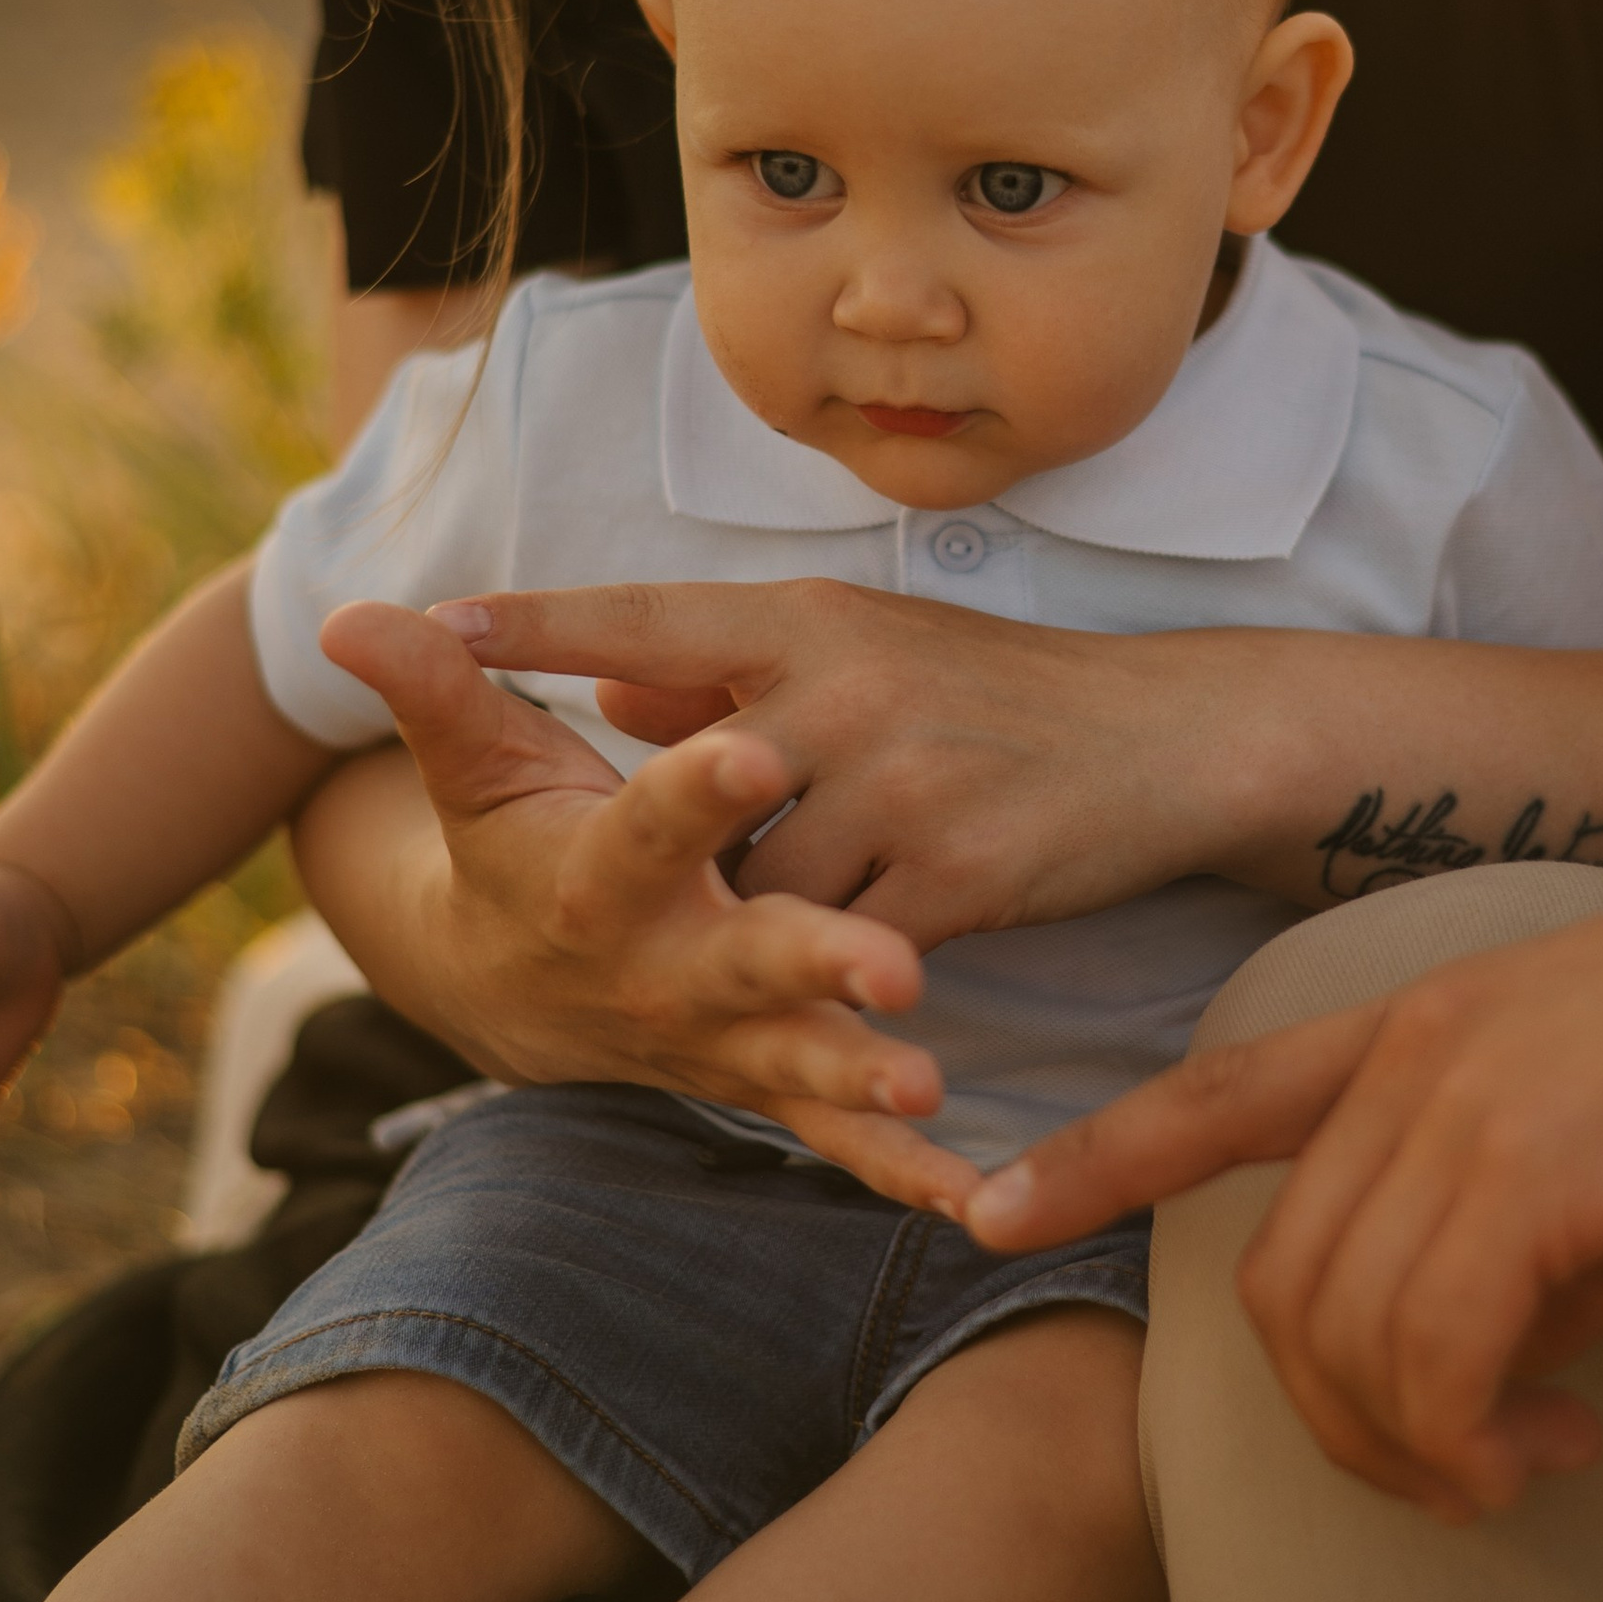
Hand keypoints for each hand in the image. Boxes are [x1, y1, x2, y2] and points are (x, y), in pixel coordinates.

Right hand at [315, 603, 984, 1214]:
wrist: (505, 986)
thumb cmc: (511, 842)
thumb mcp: (471, 767)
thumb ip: (435, 689)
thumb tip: (348, 614)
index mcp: (597, 877)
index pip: (649, 827)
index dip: (695, 791)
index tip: (756, 753)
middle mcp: (658, 968)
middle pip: (740, 965)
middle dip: (814, 966)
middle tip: (893, 969)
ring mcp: (713, 1039)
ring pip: (794, 1063)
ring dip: (861, 1081)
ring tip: (930, 1088)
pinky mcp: (756, 1084)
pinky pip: (830, 1143)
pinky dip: (899, 1174)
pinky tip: (976, 1202)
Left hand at [417, 579, 1266, 948]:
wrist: (1171, 738)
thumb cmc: (1000, 693)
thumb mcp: (865, 654)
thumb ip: (731, 676)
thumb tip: (611, 687)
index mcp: (812, 622)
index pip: (648, 616)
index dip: (539, 624)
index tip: (431, 623)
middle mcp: (845, 692)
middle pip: (691, 775)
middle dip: (636, 832)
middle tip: (538, 867)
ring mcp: (901, 787)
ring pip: (763, 888)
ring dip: (748, 926)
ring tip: (743, 947)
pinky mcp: (953, 879)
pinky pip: (849, 953)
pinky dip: (834, 977)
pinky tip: (842, 986)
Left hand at [967, 813, 1602, 1515]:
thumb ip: (1521, 1217)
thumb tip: (1494, 1366)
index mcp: (1422, 1015)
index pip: (1216, 1091)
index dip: (1096, 1157)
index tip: (983, 1208)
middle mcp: (1414, 1052)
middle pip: (1280, 1287)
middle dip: (1342, 1423)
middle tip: (1464, 1480)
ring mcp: (1466, 1104)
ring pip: (1347, 1337)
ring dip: (1422, 1450)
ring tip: (1525, 1467)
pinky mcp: (1538, 1169)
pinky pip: (1436, 1357)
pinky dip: (1475, 1439)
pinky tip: (1556, 1443)